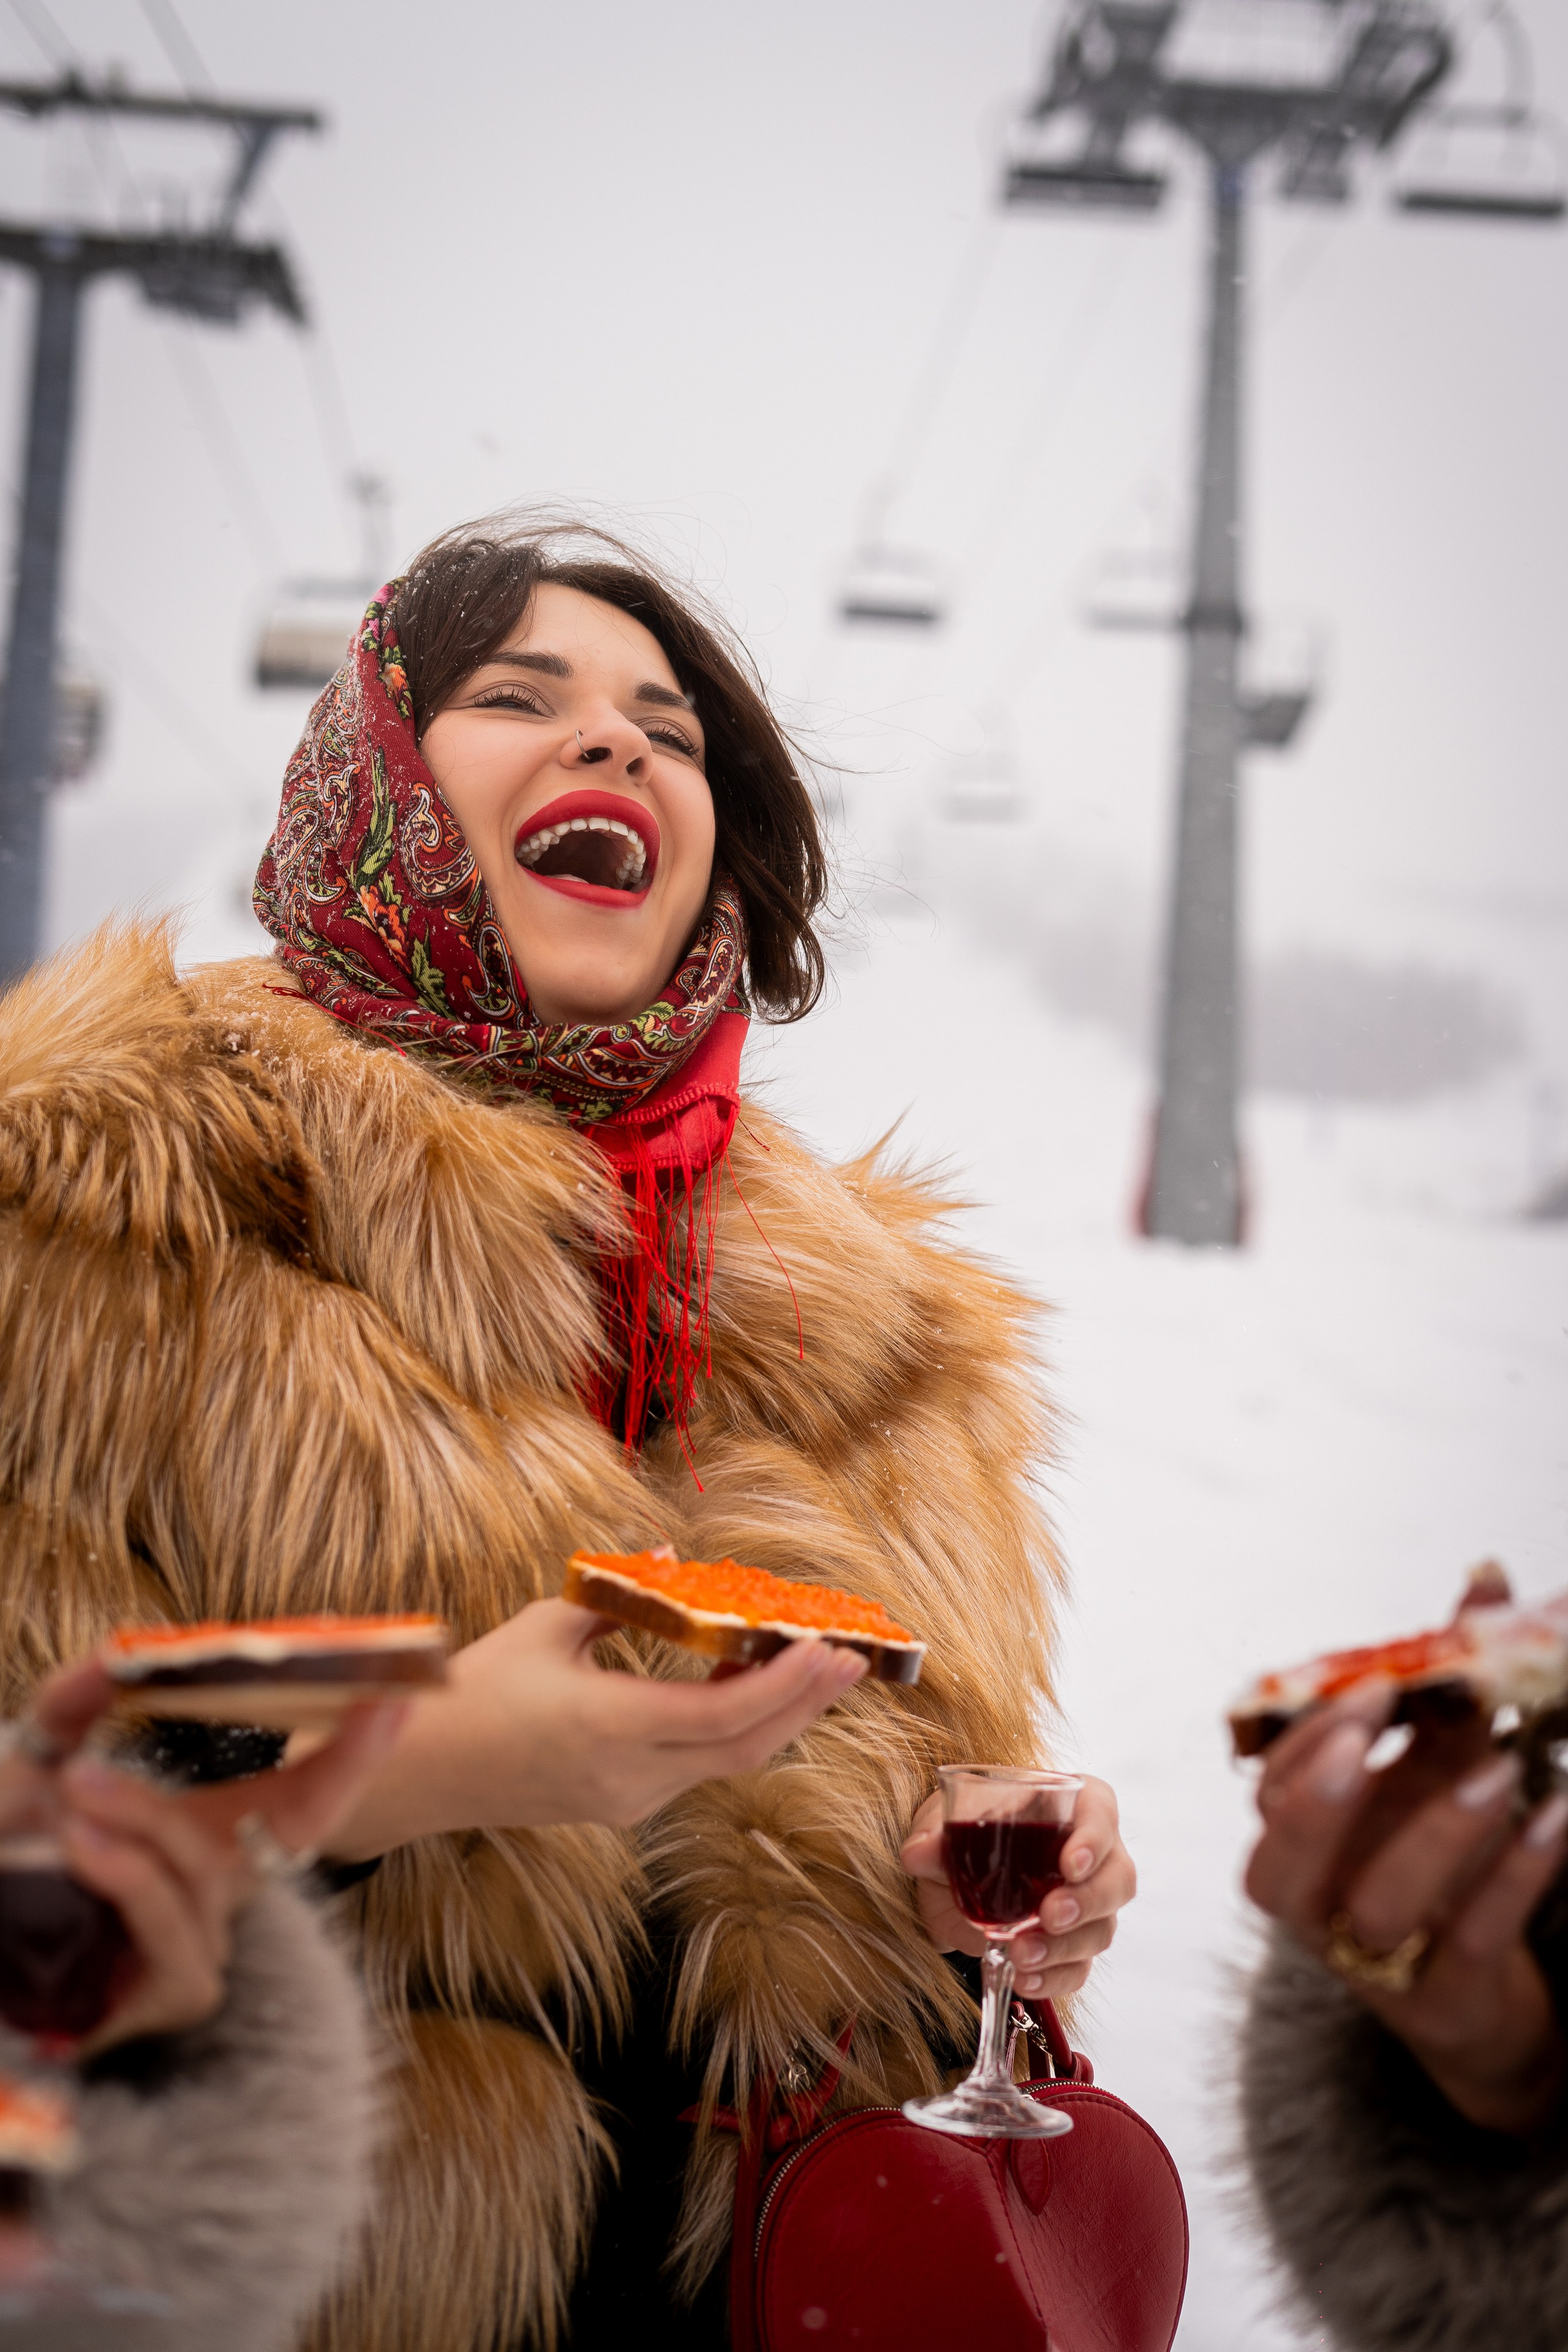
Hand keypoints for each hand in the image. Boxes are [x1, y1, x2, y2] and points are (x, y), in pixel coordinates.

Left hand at [1, 1658, 407, 2057]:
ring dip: (143, 1818)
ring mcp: (208, 1942)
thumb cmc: (17, 1850)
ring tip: (77, 1785)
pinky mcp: (180, 1992)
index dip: (356, 1746)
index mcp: (214, 1831)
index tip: (398, 1693)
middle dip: (342, 1759)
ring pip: (206, 1865)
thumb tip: (115, 1650)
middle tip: (359, 1695)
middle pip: (303, 1822)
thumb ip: (72, 1702)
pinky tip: (81, 1844)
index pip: (310, 1788)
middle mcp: (223, 1885)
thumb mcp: (43, 1762)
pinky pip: (173, 1920)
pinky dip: (128, 1876)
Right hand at [320, 1598, 869, 1858]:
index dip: (785, 1686)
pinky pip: (697, 1768)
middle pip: (744, 1749)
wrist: (419, 1774)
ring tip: (819, 1674)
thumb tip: (668, 1554)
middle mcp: (630, 1777)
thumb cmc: (474, 1690)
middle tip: (851, 1661)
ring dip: (777, 1719)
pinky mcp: (620, 1806)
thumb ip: (616, 1594)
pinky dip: (736, 1730)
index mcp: (610, 1728)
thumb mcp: (543, 1627)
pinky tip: (753, 1694)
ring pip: (726, 1764)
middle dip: (805, 1704)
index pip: (722, 1716)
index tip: (828, 1652)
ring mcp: (627, 1800)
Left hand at [899, 1775, 1134, 2003]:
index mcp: (1071, 1806)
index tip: (1070, 1863)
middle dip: (1087, 1901)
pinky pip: (1079, 1968)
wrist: (952, 1879)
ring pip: (1102, 1928)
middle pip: (1117, 1877)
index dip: (1094, 1838)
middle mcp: (1092, 1855)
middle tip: (1049, 1915)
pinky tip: (1025, 1979)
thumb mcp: (943, 1823)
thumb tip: (917, 1854)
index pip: (1101, 1811)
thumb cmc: (966, 1831)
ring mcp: (1089, 1905)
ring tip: (1022, 1954)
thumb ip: (934, 1836)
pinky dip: (1055, 1979)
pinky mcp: (1074, 1947)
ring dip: (1065, 1947)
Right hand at [1244, 1684, 1567, 2134]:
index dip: (1309, 1740)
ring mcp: (1373, 1964)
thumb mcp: (1438, 1762)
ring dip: (1438, 1830)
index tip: (1372, 1682)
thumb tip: (1484, 1574)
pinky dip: (1514, 1875)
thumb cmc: (1438, 1859)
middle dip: (1320, 1794)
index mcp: (1294, 1845)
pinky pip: (1471, 1937)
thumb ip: (1447, 1680)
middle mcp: (1314, 1909)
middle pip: (1280, 1863)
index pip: (1268, 1791)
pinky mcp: (1444, 2001)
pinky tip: (1554, 1818)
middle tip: (1373, 1719)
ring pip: (1380, 1902)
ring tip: (1501, 1770)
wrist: (1479, 1993)